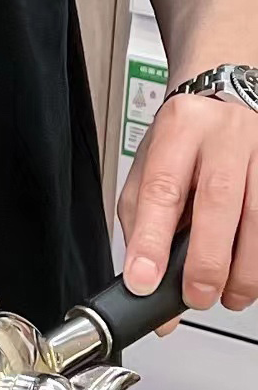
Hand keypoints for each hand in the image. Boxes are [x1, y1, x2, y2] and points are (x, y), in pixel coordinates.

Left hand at [118, 95, 257, 332]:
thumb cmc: (185, 139)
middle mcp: (224, 135)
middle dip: (207, 261)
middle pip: (218, 201)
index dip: (152, 240)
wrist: (226, 93)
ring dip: (244, 269)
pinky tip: (250, 275)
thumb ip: (142, 224)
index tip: (144, 281)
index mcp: (179, 130)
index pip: (162, 189)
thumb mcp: (149, 167)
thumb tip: (147, 284)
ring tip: (228, 296)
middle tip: (196, 297)